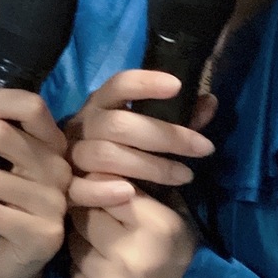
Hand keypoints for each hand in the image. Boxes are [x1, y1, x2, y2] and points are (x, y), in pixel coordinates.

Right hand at [65, 69, 215, 208]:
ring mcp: (72, 156)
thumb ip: (176, 119)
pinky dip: (106, 191)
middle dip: (166, 135)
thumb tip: (210, 102)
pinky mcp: (66, 187)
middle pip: (118, 124)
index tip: (177, 86)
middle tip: (204, 148)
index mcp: (101, 105)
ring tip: (186, 176)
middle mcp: (83, 126)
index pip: (118, 85)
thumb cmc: (121, 151)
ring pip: (106, 156)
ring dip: (150, 166)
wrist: (81, 184)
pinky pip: (81, 189)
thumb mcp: (146, 131)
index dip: (145, 82)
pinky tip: (133, 195)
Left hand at [68, 188, 197, 277]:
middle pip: (83, 213)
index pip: (106, 185)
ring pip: (74, 241)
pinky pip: (74, 271)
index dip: (103, 186)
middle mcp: (130, 254)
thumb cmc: (184, 258)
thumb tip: (103, 159)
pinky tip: (104, 271)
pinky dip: (84, 267)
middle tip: (103, 219)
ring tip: (105, 246)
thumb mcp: (175, 217)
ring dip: (83, 240)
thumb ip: (142, 189)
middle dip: (89, 211)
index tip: (105, 189)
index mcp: (156, 226)